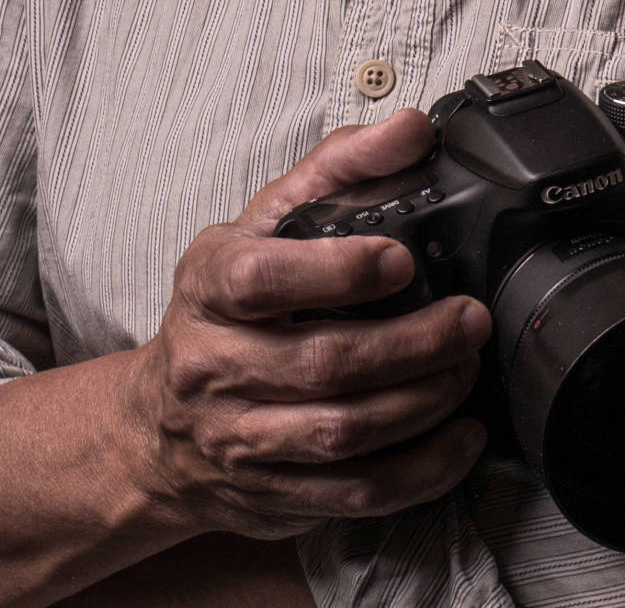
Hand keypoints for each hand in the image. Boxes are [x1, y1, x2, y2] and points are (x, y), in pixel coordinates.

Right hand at [121, 109, 492, 538]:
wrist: (156, 425)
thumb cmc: (225, 308)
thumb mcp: (261, 225)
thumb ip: (336, 169)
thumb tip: (408, 129)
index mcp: (208, 287)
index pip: (261, 280)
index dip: (336, 272)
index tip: (400, 259)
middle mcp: (212, 366)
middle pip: (321, 364)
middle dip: (411, 344)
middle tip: (468, 320)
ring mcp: (238, 437)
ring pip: (342, 433)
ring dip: (422, 403)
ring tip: (466, 368)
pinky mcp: (270, 494)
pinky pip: (357, 493)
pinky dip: (421, 470)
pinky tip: (459, 437)